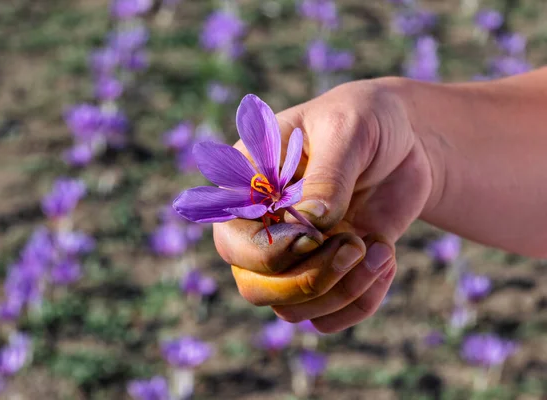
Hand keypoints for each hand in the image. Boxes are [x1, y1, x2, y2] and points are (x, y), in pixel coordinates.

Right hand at [213, 78, 434, 332]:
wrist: (404, 140)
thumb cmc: (366, 120)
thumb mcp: (347, 129)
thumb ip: (326, 175)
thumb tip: (311, 226)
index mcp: (249, 187)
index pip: (232, 241)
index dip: (269, 252)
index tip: (318, 234)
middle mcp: (264, 228)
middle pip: (255, 288)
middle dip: (310, 280)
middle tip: (355, 245)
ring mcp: (296, 255)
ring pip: (293, 310)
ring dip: (341, 292)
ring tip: (378, 250)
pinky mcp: (330, 272)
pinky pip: (330, 317)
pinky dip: (362, 302)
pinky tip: (385, 257)